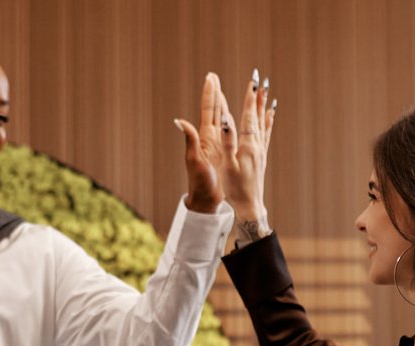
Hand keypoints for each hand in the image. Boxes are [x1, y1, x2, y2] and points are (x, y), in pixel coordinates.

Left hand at [175, 73, 233, 213]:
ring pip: (223, 119)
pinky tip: (236, 118)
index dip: (210, 93)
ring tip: (224, 89)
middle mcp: (211, 138)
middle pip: (214, 110)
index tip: (211, 77)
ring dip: (223, 103)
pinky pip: (231, 132)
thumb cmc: (200, 182)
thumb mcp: (194, 160)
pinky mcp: (225, 152)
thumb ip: (190, 140)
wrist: (206, 199)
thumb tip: (179, 121)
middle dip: (215, 93)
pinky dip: (234, 121)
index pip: (208, 109)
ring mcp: (218, 144)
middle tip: (213, 76)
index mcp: (205, 137)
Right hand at [223, 69, 273, 225]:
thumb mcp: (228, 165)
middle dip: (257, 95)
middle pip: (257, 115)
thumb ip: (228, 141)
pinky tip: (270, 113)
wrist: (250, 205)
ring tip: (266, 90)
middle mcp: (257, 144)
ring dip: (263, 104)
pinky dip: (268, 119)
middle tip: (260, 78)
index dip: (249, 97)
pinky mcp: (262, 155)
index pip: (248, 115)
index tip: (252, 80)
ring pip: (263, 121)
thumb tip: (226, 120)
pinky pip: (267, 132)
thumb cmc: (235, 188)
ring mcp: (261, 149)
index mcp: (247, 145)